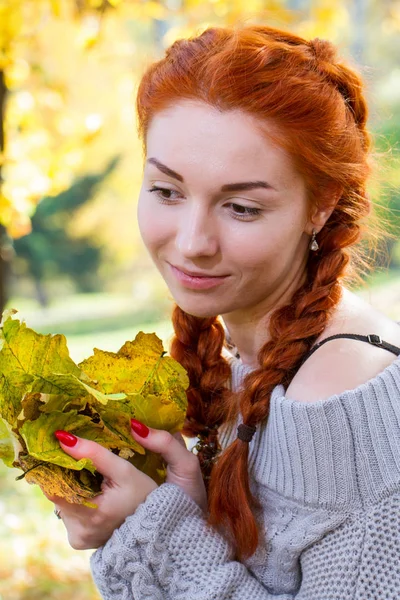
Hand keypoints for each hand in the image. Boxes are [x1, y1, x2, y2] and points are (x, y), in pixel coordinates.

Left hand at [48, 420, 205, 549]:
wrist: (157, 528)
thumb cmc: (146, 496)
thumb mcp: (124, 470)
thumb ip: (95, 453)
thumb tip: (63, 437)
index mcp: (89, 515)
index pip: (54, 486)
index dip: (57, 467)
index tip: (63, 451)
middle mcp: (79, 531)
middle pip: (57, 495)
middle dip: (65, 476)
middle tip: (79, 459)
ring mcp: (78, 538)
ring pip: (62, 504)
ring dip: (71, 489)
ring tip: (88, 477)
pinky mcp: (79, 541)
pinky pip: (69, 515)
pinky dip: (77, 502)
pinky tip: (92, 494)